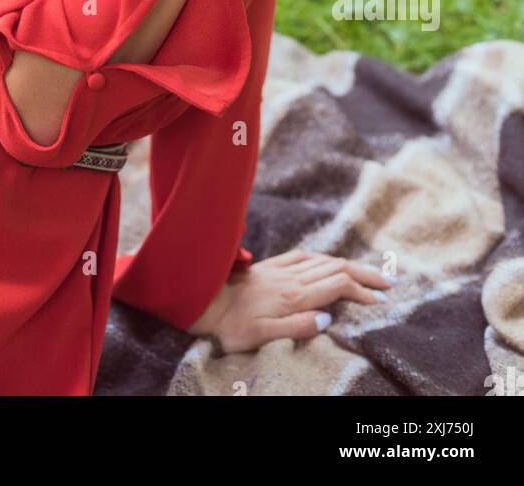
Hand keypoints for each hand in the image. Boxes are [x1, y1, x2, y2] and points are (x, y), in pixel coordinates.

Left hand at [187, 249, 394, 352]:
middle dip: (365, 273)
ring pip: (323, 260)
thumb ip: (297, 326)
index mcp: (293, 296)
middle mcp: (291, 279)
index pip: (337, 286)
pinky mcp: (270, 267)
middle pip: (336, 268)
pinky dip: (323, 257)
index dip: (362, 290)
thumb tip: (328, 320)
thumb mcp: (263, 335)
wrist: (201, 301)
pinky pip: (303, 256)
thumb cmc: (231, 326)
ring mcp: (281, 270)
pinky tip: (328, 259)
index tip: (381, 300)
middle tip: (390, 281)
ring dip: (349, 264)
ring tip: (369, 271)